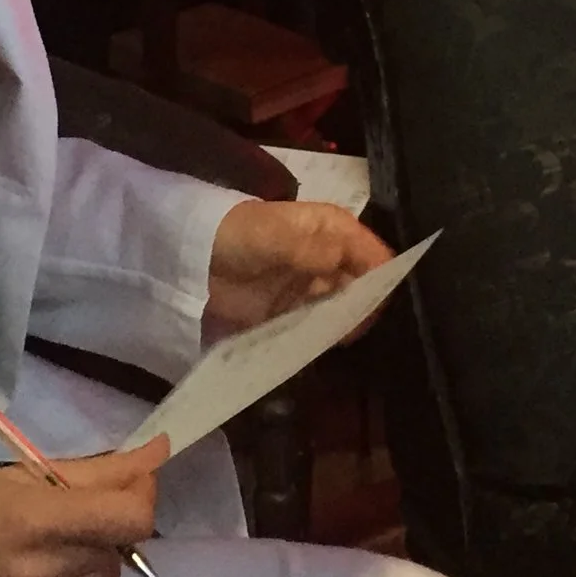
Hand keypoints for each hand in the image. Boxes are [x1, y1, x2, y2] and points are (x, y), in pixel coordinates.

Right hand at [0, 438, 167, 576]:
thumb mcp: (23, 473)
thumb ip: (97, 470)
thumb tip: (158, 454)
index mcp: (36, 520)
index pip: (130, 519)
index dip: (142, 497)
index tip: (132, 483)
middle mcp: (39, 572)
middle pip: (118, 550)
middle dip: (108, 527)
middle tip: (76, 514)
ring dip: (90, 558)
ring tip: (49, 545)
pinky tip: (35, 574)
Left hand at [207, 199, 390, 333]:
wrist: (194, 258)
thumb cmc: (238, 236)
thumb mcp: (274, 237)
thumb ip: (310, 250)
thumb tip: (343, 261)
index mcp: (333, 229)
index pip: (372, 254)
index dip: (381, 278)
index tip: (377, 306)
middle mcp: (331, 257)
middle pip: (363, 285)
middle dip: (364, 306)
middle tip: (354, 329)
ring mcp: (313, 287)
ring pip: (344, 309)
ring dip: (344, 324)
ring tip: (335, 340)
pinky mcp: (295, 311)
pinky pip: (319, 326)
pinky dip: (321, 337)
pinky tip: (319, 347)